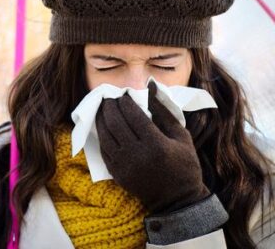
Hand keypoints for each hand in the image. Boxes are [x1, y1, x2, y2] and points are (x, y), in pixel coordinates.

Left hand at [95, 81, 209, 213]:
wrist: (177, 200)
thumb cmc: (184, 165)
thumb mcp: (181, 136)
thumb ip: (164, 111)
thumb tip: (151, 86)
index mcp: (156, 144)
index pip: (133, 115)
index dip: (125, 102)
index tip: (123, 94)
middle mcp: (137, 154)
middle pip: (115, 123)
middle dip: (110, 106)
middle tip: (109, 97)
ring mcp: (124, 165)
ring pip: (105, 135)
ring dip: (101, 118)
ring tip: (103, 108)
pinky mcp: (117, 174)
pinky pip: (103, 150)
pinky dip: (101, 135)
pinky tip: (102, 125)